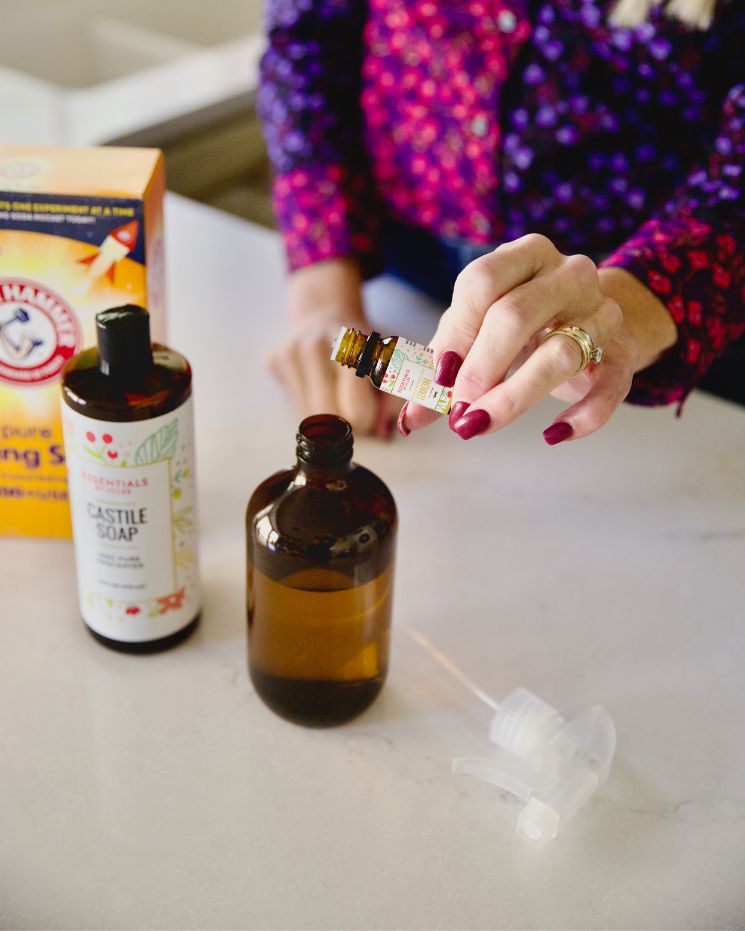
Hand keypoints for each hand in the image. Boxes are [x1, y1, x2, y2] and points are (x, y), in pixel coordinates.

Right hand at [268, 258, 400, 438]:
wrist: (325, 312)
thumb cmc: (362, 347)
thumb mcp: (390, 365)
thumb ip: (395, 398)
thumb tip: (384, 431)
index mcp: (356, 347)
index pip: (357, 410)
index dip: (366, 418)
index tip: (369, 409)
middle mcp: (320, 345)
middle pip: (328, 416)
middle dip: (344, 421)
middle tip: (351, 406)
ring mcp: (292, 351)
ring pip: (309, 415)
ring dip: (324, 414)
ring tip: (332, 390)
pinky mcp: (274, 359)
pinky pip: (293, 403)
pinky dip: (306, 401)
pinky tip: (313, 380)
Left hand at [401, 234, 676, 442]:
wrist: (592, 324)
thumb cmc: (523, 326)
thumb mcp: (478, 331)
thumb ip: (442, 367)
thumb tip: (411, 419)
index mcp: (526, 256)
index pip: (482, 282)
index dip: (456, 333)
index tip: (438, 376)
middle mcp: (569, 276)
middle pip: (516, 316)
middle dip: (480, 368)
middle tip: (459, 407)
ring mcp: (602, 313)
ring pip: (559, 355)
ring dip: (513, 397)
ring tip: (479, 424)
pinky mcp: (624, 354)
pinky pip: (606, 389)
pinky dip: (581, 417)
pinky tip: (552, 433)